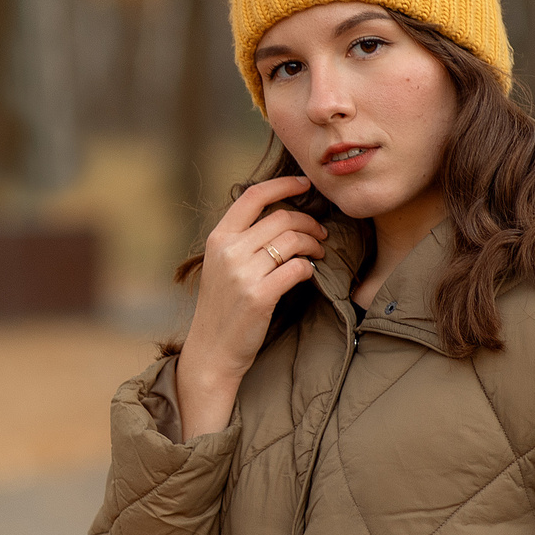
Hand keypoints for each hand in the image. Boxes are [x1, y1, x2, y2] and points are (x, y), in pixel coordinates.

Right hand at [175, 175, 323, 439]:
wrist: (212, 350)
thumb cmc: (223, 307)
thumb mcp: (221, 266)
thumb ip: (242, 240)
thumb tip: (281, 215)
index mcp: (218, 238)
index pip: (253, 196)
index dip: (283, 185)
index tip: (305, 184)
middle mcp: (228, 251)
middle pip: (281, 218)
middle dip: (309, 222)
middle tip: (321, 233)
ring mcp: (242, 273)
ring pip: (292, 241)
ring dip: (314, 244)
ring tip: (319, 252)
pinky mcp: (259, 296)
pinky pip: (297, 268)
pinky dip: (309, 268)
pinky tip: (309, 273)